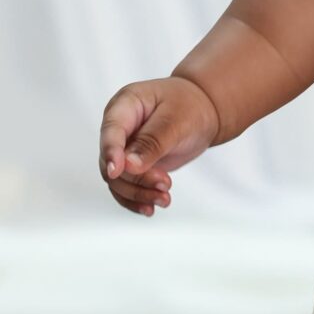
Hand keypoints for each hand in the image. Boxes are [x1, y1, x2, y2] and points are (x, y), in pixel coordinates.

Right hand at [98, 77, 220, 215]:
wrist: (203, 112)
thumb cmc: (189, 106)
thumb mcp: (176, 120)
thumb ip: (152, 142)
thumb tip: (128, 165)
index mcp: (125, 105)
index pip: (111, 131)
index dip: (111, 152)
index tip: (116, 171)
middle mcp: (120, 128)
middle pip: (112, 161)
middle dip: (136, 178)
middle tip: (165, 184)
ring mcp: (123, 148)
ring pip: (118, 180)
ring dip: (139, 193)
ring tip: (164, 198)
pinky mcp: (131, 166)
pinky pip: (126, 187)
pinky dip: (137, 199)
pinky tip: (150, 208)